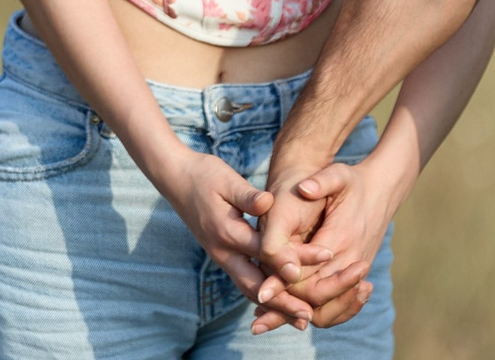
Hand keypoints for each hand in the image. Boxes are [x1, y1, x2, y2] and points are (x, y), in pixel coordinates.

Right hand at [149, 146, 319, 326]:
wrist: (176, 179)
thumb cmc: (204, 175)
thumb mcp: (226, 179)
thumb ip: (248, 196)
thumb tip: (268, 203)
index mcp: (227, 231)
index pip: (265, 251)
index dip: (291, 258)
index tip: (319, 263)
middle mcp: (223, 251)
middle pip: (256, 284)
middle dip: (283, 302)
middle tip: (307, 316)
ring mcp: (221, 257)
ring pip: (249, 289)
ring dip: (275, 306)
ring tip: (299, 319)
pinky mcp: (223, 257)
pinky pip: (244, 283)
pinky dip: (264, 295)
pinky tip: (280, 304)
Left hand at [250, 152, 404, 332]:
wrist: (381, 190)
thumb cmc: (354, 181)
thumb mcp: (338, 174)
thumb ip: (322, 181)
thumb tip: (304, 188)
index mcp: (341, 237)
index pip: (310, 272)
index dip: (284, 283)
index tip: (262, 293)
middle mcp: (351, 259)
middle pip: (316, 296)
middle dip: (287, 307)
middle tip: (258, 318)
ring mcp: (355, 269)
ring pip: (328, 307)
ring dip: (300, 314)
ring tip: (266, 320)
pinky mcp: (354, 274)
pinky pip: (338, 303)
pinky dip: (317, 313)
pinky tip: (293, 313)